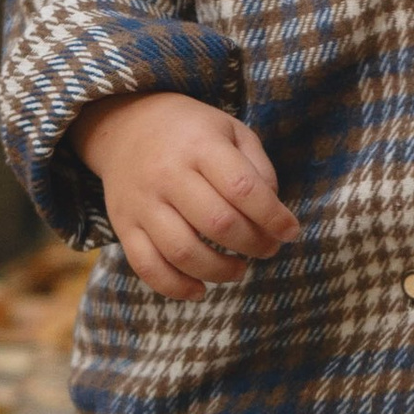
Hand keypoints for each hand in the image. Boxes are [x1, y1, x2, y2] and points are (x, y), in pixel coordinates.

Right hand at [75, 93, 298, 297]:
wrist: (126, 125)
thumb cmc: (191, 132)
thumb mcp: (230, 130)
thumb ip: (258, 168)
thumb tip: (273, 213)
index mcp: (200, 146)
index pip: (243, 188)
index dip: (273, 217)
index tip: (290, 231)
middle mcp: (168, 174)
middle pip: (218, 224)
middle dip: (253, 244)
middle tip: (268, 249)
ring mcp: (143, 202)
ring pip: (183, 252)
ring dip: (220, 271)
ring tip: (239, 269)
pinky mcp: (123, 225)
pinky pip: (147, 266)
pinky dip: (176, 287)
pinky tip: (200, 289)